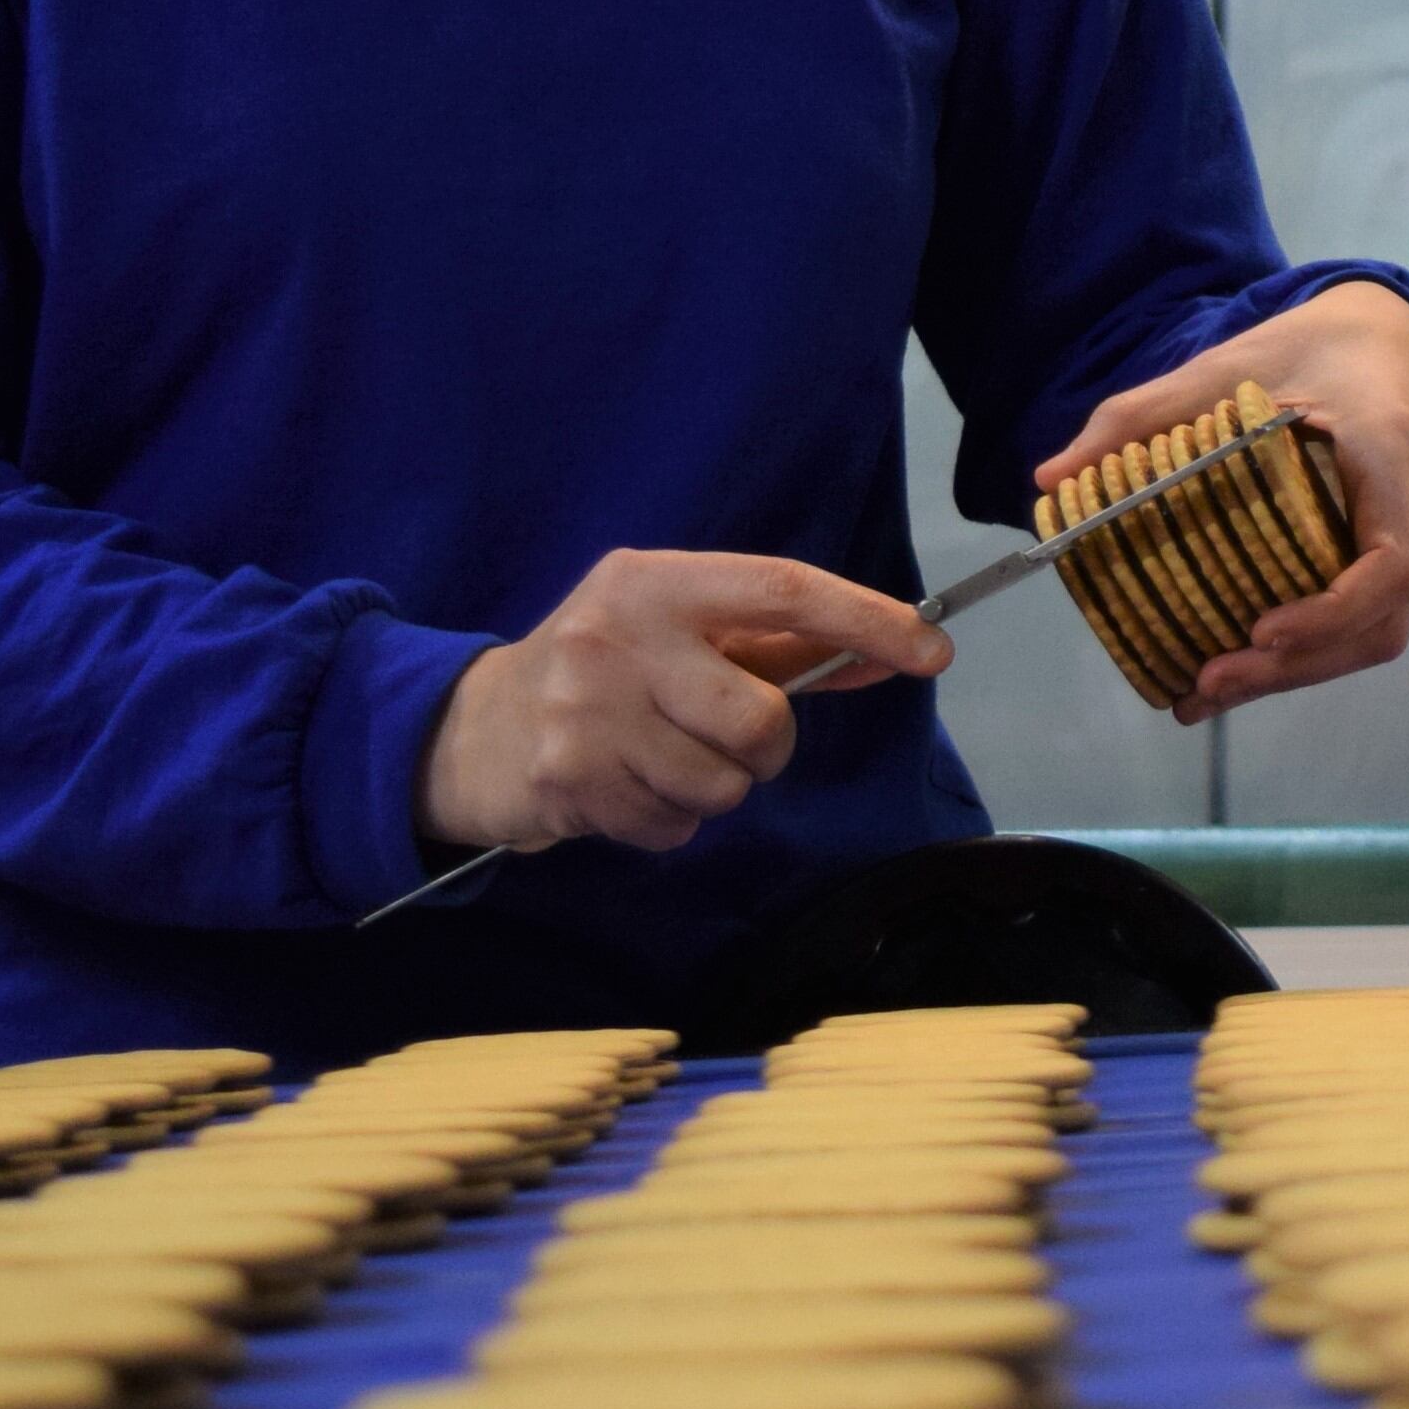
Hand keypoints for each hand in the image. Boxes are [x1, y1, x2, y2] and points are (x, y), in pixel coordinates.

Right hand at [420, 548, 952, 855]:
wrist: (478, 728)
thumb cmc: (608, 672)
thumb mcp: (683, 635)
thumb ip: (784, 644)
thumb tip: (896, 650)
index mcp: (658, 582)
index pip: (782, 589)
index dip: (865, 619)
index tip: (930, 649)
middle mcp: (619, 634)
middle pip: (761, 719)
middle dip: (766, 749)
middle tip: (727, 739)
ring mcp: (588, 710)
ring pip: (723, 785)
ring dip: (712, 789)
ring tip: (661, 760)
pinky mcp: (570, 780)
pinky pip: (676, 826)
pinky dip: (669, 821)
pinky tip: (628, 787)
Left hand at [1044, 280, 1408, 721]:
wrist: (1392, 334)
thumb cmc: (1313, 344)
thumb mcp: (1229, 365)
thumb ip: (1143, 414)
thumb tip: (1049, 477)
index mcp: (1391, 453)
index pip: (1392, 563)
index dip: (1331, 613)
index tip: (1260, 632)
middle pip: (1382, 621)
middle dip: (1296, 665)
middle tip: (1207, 682)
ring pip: (1378, 632)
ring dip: (1297, 671)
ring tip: (1208, 689)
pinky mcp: (1407, 556)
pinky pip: (1368, 618)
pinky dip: (1308, 649)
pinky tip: (1242, 667)